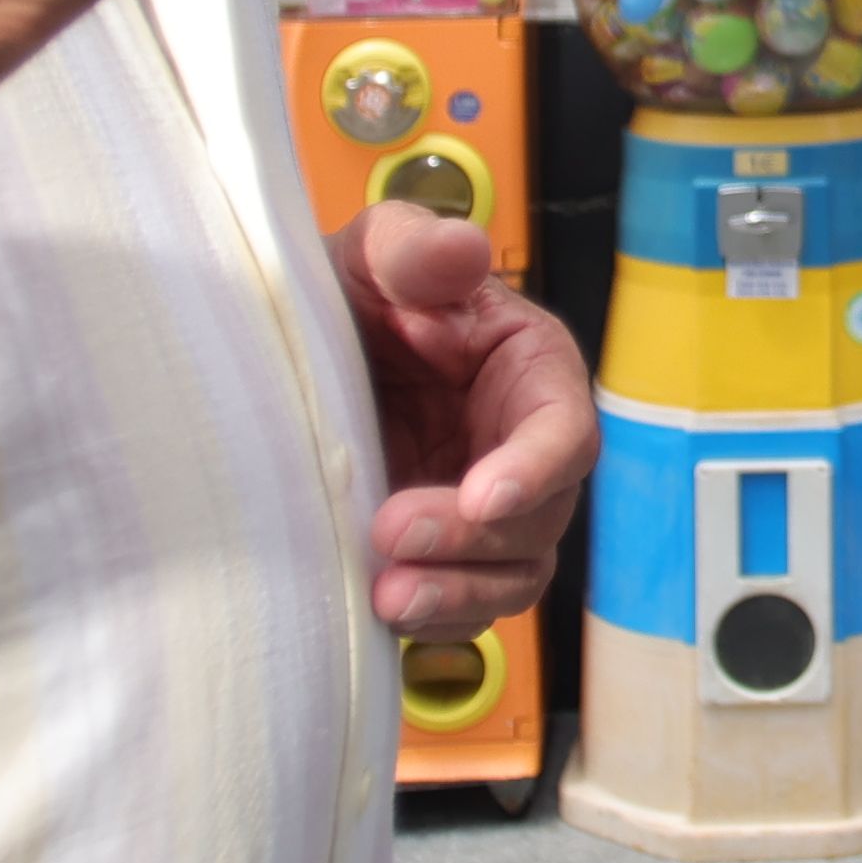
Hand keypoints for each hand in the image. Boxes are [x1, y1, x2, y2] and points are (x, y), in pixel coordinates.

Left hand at [336, 203, 595, 634]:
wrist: (297, 354)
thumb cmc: (360, 294)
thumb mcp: (376, 254)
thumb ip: (416, 248)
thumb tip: (461, 246)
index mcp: (531, 371)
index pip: (565, 429)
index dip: (535, 468)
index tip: (484, 496)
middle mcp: (524, 447)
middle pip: (541, 516)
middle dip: (474, 538)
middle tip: (392, 531)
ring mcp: (486, 509)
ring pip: (512, 574)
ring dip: (458, 593)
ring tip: (388, 598)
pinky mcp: (446, 553)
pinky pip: (465, 603)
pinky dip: (433, 616)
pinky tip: (381, 612)